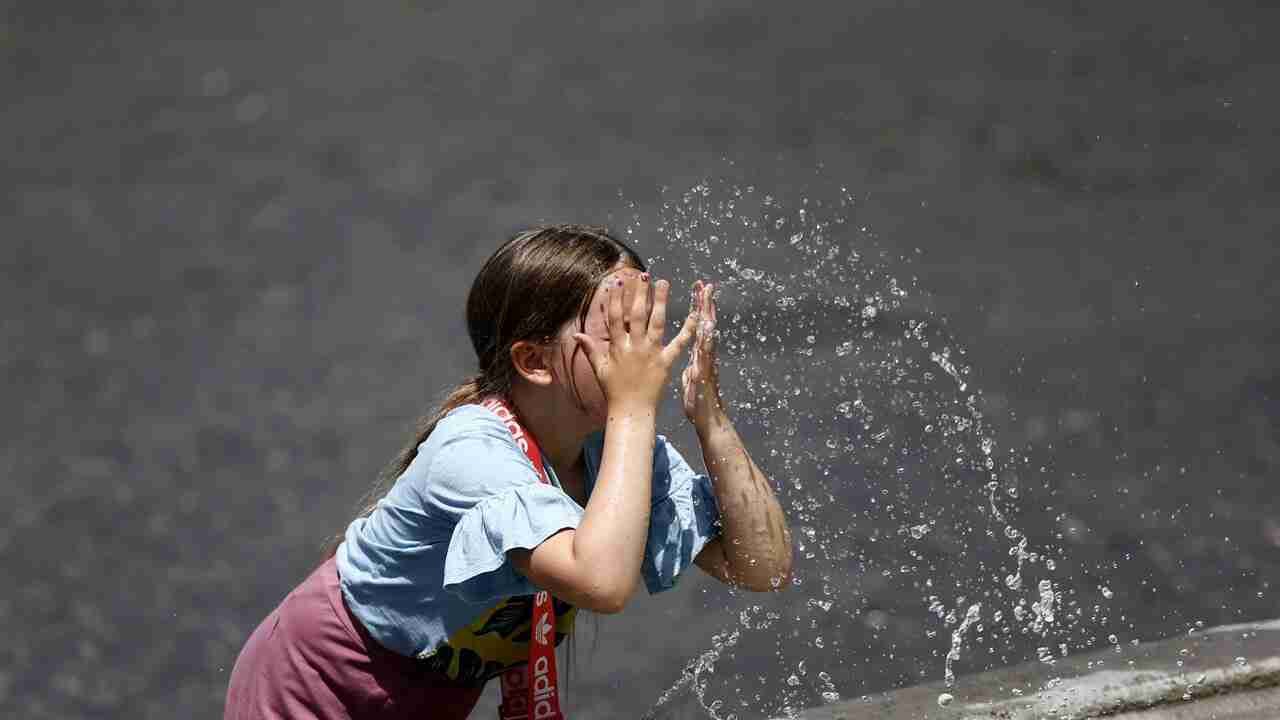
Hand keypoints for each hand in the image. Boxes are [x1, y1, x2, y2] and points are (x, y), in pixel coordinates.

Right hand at [574, 274, 696, 413]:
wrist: (631, 410)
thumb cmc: (614, 390)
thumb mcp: (599, 369)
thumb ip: (590, 349)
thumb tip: (576, 334)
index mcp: (618, 347)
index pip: (616, 318)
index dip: (616, 299)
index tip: (619, 282)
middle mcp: (635, 347)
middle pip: (637, 315)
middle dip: (640, 293)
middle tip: (644, 275)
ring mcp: (651, 354)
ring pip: (656, 323)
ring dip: (660, 301)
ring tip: (664, 283)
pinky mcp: (666, 363)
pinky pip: (678, 344)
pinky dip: (687, 330)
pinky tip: (694, 315)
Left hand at [681, 280, 722, 424]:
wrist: (709, 422)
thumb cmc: (699, 401)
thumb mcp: (693, 377)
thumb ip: (693, 364)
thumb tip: (690, 356)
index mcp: (699, 354)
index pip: (698, 325)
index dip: (699, 306)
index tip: (698, 288)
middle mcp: (706, 356)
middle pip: (706, 326)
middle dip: (706, 305)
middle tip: (705, 285)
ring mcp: (707, 366)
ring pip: (708, 339)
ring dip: (708, 320)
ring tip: (707, 302)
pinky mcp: (706, 378)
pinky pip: (706, 359)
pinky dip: (707, 346)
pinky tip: (707, 334)